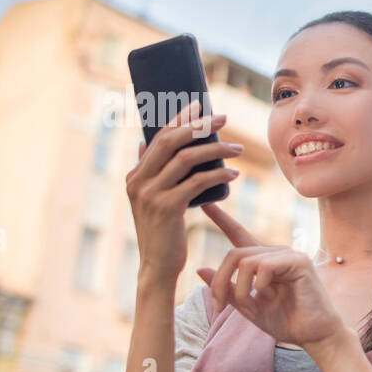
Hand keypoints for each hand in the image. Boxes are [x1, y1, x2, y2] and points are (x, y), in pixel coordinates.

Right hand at [125, 98, 240, 283]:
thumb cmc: (164, 233)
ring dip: (215, 151)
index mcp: (135, 176)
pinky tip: (233, 174)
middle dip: (198, 126)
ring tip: (237, 150)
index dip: (179, 119)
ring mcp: (150, 194)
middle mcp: (138, 181)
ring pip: (185, 160)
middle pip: (170, 142)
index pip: (158, 137)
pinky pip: (196, 183)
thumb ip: (153, 175)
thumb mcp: (153, 201)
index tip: (200, 104)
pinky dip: (217, 175)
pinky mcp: (166, 208)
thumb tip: (148, 144)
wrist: (158, 266)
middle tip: (224, 119)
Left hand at [196, 202, 349, 350]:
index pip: (239, 235)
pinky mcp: (299, 262)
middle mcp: (276, 254)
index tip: (205, 203)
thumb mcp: (248, 307)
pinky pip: (264, 266)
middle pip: (234, 254)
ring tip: (249, 307)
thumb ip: (227, 289)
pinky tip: (268, 296)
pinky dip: (258, 285)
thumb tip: (200, 269)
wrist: (314, 335)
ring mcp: (289, 255)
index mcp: (264, 262)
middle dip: (221, 282)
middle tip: (219, 306)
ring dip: (240, 289)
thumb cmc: (287, 322)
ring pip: (246, 261)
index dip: (222, 219)